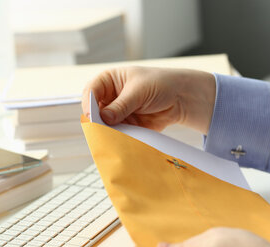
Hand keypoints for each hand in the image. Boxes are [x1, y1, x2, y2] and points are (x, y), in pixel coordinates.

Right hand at [81, 66, 215, 133]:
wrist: (181, 98)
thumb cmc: (160, 84)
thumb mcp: (139, 92)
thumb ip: (121, 106)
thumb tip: (104, 118)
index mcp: (109, 81)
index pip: (91, 91)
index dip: (89, 103)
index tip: (92, 116)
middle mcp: (110, 97)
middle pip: (95, 110)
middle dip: (97, 120)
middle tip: (100, 130)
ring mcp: (117, 112)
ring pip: (105, 124)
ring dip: (108, 131)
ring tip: (112, 137)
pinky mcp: (126, 125)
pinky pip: (117, 133)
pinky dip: (118, 138)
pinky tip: (120, 141)